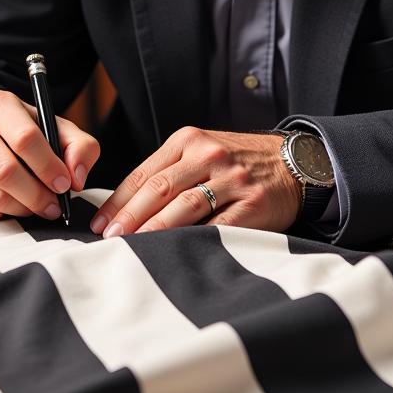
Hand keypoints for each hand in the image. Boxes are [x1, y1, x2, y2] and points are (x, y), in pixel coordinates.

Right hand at [0, 89, 99, 220]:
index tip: (65, 184)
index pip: (24, 138)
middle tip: (54, 205)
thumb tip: (77, 178)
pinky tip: (13, 202)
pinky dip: (4, 214)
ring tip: (37, 204)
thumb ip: (81, 147)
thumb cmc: (26, 134)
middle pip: (6, 171)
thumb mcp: (57, 129)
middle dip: (37, 195)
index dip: (48, 166)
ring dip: (24, 208)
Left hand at [89, 128, 301, 236]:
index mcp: (189, 141)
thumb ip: (170, 172)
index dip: (119, 200)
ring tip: (134, 246)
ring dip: (154, 230)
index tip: (100, 222)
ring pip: (185, 207)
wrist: (293, 164)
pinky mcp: (252, 203)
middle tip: (109, 238)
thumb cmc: (237, 163)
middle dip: (129, 216)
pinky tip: (176, 252)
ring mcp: (232, 179)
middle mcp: (208, 155)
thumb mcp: (202, 152)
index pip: (144, 173)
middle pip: (159, 189)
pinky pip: (218, 226)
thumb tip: (125, 208)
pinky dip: (194, 240)